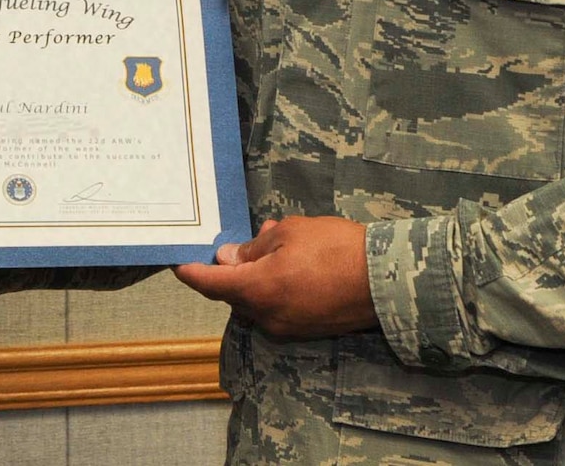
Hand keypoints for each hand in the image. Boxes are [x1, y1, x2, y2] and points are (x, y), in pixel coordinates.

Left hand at [173, 216, 376, 339]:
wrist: (387, 280)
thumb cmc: (335, 249)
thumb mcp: (289, 234)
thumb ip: (253, 249)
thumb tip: (228, 258)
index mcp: (256, 290)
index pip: (209, 284)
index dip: (190, 272)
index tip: (177, 262)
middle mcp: (266, 316)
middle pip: (233, 293)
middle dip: (234, 267)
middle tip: (249, 240)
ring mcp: (287, 327)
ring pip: (257, 299)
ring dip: (258, 276)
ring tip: (280, 243)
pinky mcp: (306, 329)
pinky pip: (278, 307)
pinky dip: (276, 287)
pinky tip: (296, 262)